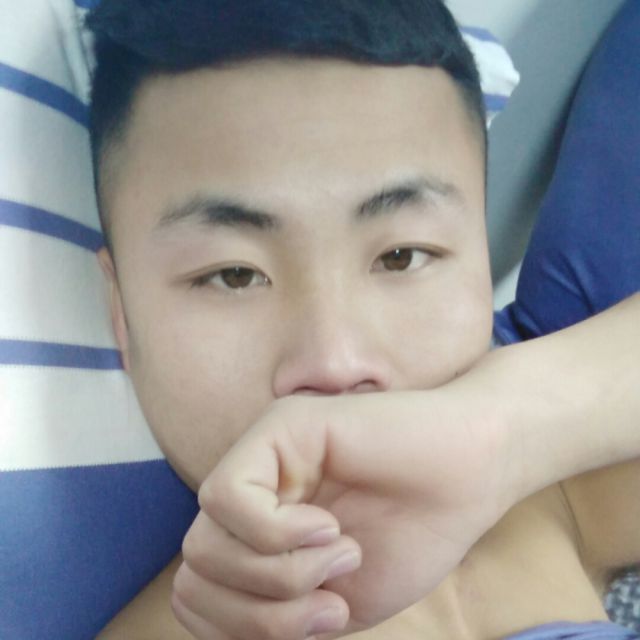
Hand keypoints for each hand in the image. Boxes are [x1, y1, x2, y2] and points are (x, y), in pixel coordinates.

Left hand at [171, 388, 511, 639]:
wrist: (470, 475)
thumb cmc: (411, 536)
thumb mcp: (330, 604)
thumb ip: (268, 617)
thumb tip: (212, 624)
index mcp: (256, 534)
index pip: (196, 595)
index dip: (240, 630)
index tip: (322, 621)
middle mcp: (251, 493)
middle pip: (195, 573)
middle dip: (262, 614)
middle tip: (331, 601)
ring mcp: (261, 457)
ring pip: (205, 542)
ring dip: (280, 576)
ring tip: (344, 554)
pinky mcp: (278, 426)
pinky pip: (230, 498)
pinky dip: (278, 535)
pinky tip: (329, 527)